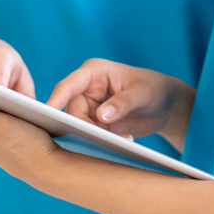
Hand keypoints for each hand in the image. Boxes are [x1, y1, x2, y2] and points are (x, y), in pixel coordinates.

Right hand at [46, 59, 194, 150]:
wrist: (165, 106)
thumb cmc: (154, 89)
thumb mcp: (142, 93)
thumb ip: (122, 102)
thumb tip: (101, 116)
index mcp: (93, 72)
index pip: (69, 85)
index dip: (56, 98)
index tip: (48, 112)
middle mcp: (86, 90)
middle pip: (71, 111)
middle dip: (83, 126)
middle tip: (103, 135)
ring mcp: (90, 109)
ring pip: (79, 126)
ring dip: (96, 136)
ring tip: (122, 136)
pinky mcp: (97, 125)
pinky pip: (91, 136)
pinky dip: (104, 141)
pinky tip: (126, 138)